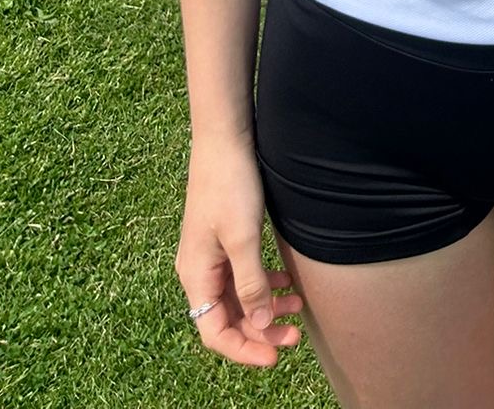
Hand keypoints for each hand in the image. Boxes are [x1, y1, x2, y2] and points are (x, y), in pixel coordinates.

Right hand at [177, 135, 301, 366]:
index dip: (244, 349)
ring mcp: (211, 255)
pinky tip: (286, 282)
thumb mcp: (243, 238)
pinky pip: (242, 275)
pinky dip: (264, 284)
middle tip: (295, 334)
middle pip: (227, 318)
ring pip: (238, 297)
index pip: (215, 332)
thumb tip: (258, 327)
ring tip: (297, 306)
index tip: (276, 355)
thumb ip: (251, 284)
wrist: (225, 139)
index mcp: (196, 276)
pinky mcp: (224, 240)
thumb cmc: (231, 185)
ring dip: (265, 307)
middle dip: (260, 331)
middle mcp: (198, 271)